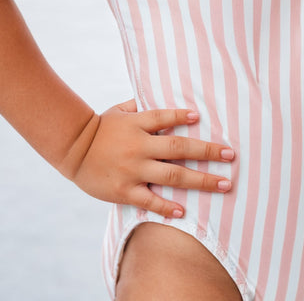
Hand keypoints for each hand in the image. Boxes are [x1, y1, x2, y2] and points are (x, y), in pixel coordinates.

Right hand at [67, 100, 234, 217]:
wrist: (73, 149)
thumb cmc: (100, 127)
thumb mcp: (120, 110)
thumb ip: (142, 105)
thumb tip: (161, 94)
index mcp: (138, 124)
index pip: (165, 117)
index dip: (182, 117)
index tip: (199, 117)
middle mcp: (139, 146)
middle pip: (179, 147)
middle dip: (208, 151)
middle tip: (230, 155)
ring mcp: (133, 169)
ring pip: (173, 175)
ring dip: (201, 179)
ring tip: (223, 184)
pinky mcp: (124, 190)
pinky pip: (150, 199)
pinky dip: (167, 205)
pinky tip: (184, 210)